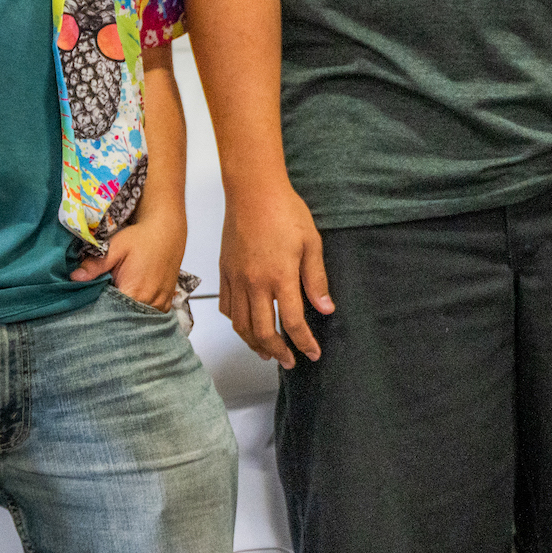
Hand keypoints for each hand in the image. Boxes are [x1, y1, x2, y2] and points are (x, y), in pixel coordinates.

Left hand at [77, 205, 187, 309]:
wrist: (166, 231)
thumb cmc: (139, 238)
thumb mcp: (115, 247)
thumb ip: (95, 265)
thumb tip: (74, 278)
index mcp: (135, 291)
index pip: (112, 314)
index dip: (100, 312)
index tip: (90, 306)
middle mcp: (151, 302)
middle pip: (125, 319)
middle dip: (111, 314)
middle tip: (99, 305)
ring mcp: (161, 304)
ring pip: (138, 319)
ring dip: (126, 313)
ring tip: (115, 302)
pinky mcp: (166, 302)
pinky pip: (150, 315)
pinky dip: (139, 312)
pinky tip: (131, 301)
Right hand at [219, 181, 332, 367]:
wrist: (253, 190)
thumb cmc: (284, 211)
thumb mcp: (311, 243)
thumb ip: (316, 279)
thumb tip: (326, 308)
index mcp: (280, 277)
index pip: (292, 322)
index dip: (304, 343)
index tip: (312, 354)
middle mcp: (255, 283)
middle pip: (263, 331)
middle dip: (278, 352)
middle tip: (289, 362)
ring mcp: (236, 278)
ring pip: (240, 324)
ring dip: (254, 344)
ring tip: (267, 352)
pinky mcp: (225, 271)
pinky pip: (226, 306)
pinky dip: (236, 323)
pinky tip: (245, 326)